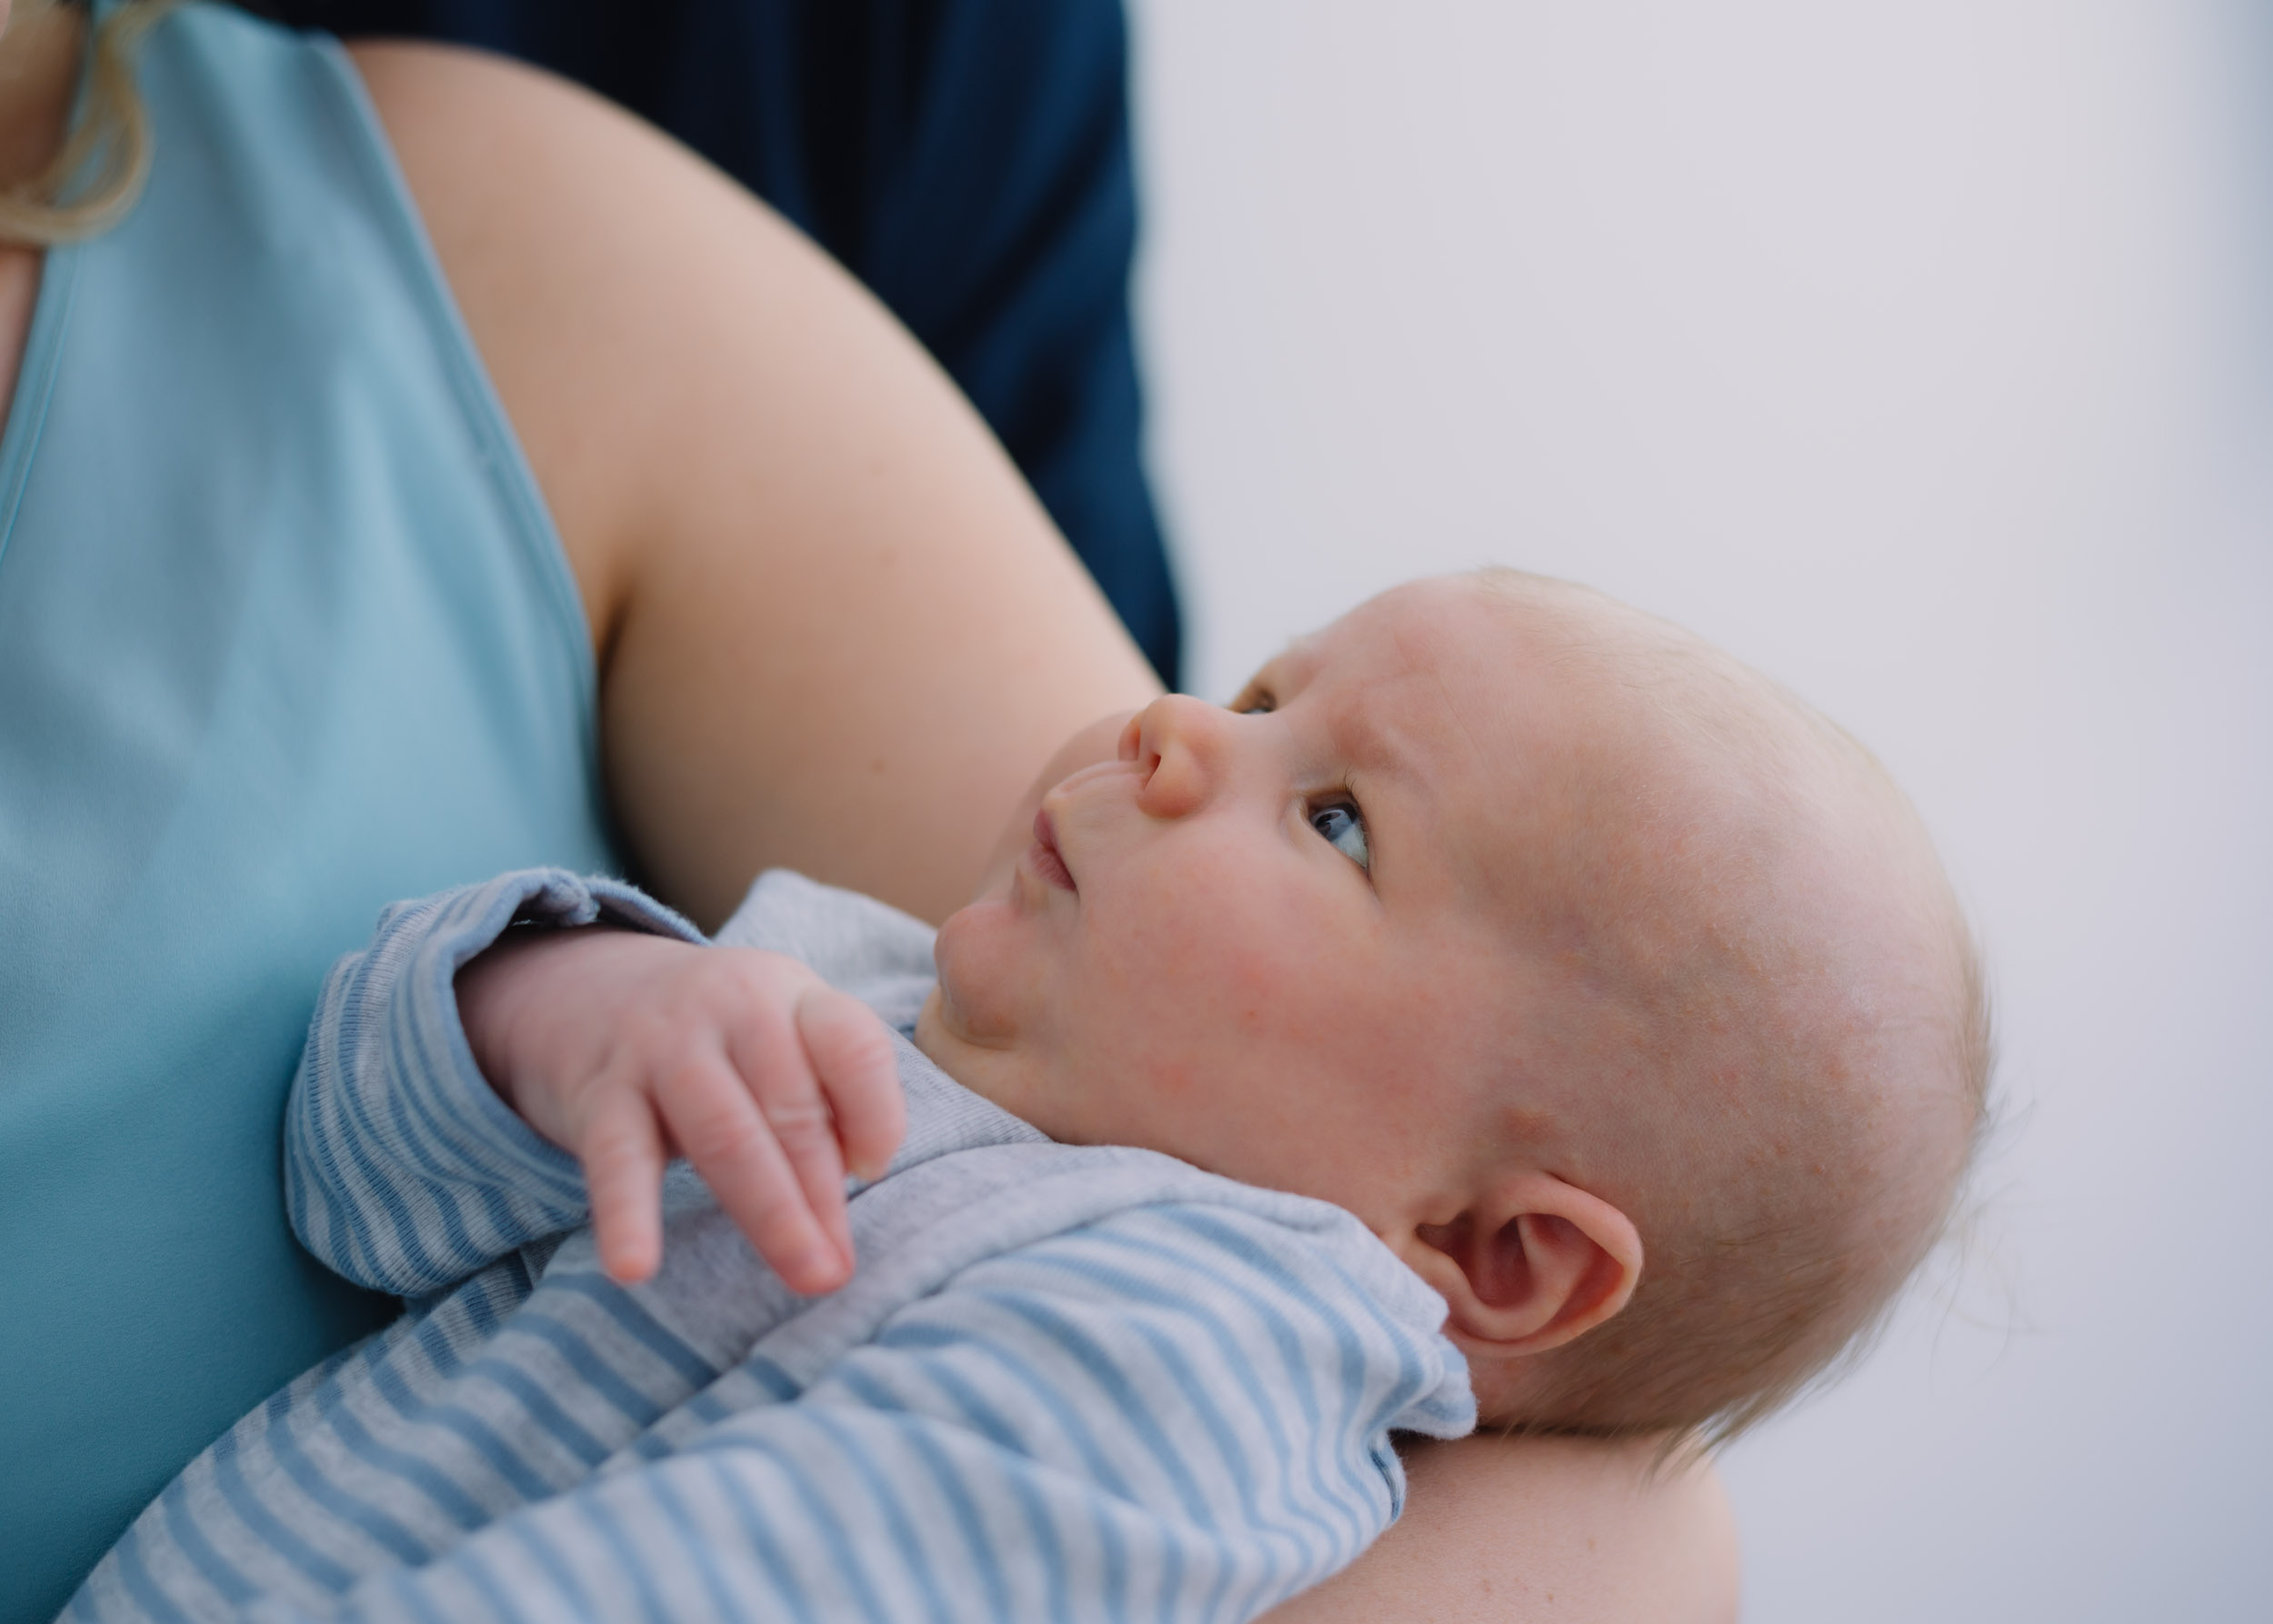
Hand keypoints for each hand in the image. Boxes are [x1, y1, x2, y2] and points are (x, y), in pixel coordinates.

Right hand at [456, 927, 905, 1291]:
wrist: (591, 990)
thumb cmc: (721, 1037)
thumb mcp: (783, 1034)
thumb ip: (827, 1098)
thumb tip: (855, 1182)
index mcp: (791, 996)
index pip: (851, 1044)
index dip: (875, 1113)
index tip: (872, 1171)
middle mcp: (731, 1009)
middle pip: (791, 1108)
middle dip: (822, 1196)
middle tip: (838, 1270)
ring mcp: (660, 1047)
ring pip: (725, 1135)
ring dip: (771, 1214)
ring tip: (804, 1276)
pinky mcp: (601, 1094)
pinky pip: (617, 1159)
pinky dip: (626, 1214)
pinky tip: (633, 1269)